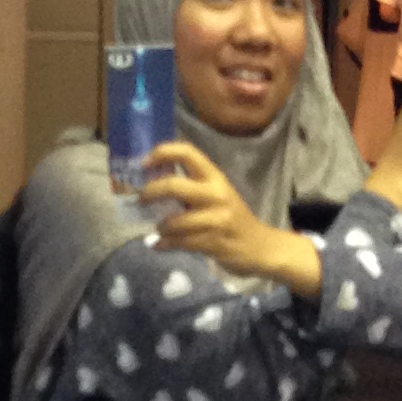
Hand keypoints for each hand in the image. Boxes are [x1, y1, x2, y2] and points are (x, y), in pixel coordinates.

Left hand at [139, 142, 321, 300]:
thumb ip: (190, 187)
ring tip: (160, 230)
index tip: (144, 164)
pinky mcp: (213, 243)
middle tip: (141, 200)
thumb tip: (151, 182)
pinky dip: (164, 244)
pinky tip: (159, 245)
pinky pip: (179, 243)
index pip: (188, 153)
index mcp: (215, 177)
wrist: (260, 248)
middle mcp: (216, 194)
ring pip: (174, 221)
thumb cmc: (231, 218)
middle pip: (174, 186)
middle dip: (151, 193)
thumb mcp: (216, 195)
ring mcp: (216, 220)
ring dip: (160, 227)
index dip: (163, 153)